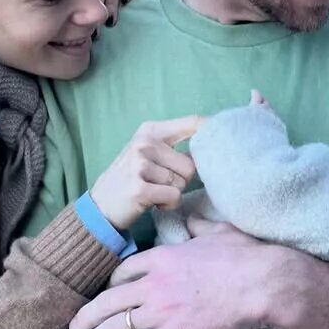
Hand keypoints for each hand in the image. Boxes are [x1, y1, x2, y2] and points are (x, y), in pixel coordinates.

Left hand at [69, 224, 271, 328]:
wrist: (264, 283)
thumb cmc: (246, 257)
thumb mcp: (217, 231)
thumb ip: (198, 226)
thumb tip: (191, 218)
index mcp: (162, 257)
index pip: (122, 271)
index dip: (109, 285)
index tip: (103, 296)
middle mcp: (153, 284)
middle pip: (108, 301)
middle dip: (87, 316)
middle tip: (73, 328)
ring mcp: (161, 312)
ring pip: (115, 328)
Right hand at [90, 117, 206, 229]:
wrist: (101, 205)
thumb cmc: (131, 179)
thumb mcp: (148, 153)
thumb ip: (175, 146)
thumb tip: (213, 146)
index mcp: (150, 130)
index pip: (192, 123)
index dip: (212, 130)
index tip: (227, 138)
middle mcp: (144, 143)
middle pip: (191, 164)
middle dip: (182, 179)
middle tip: (161, 183)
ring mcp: (140, 164)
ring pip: (182, 182)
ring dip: (173, 193)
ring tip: (153, 192)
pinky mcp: (139, 187)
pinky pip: (174, 196)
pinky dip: (168, 204)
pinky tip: (153, 202)